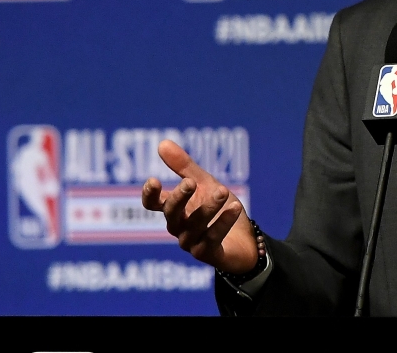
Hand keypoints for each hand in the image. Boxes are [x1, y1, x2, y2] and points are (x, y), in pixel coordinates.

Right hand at [141, 140, 257, 273]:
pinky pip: (212, 239)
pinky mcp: (208, 254)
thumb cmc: (220, 209)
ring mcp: (192, 243)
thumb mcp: (205, 183)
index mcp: (176, 210)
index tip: (153, 181)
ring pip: (195, 225)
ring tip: (222, 191)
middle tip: (190, 182)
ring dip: (208, 207)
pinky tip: (234, 207)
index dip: (150, 195)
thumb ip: (184, 167)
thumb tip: (162, 143)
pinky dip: (223, 222)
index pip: (153, 204)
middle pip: (172, 214)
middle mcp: (179, 227)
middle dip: (179, 198)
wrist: (247, 238)